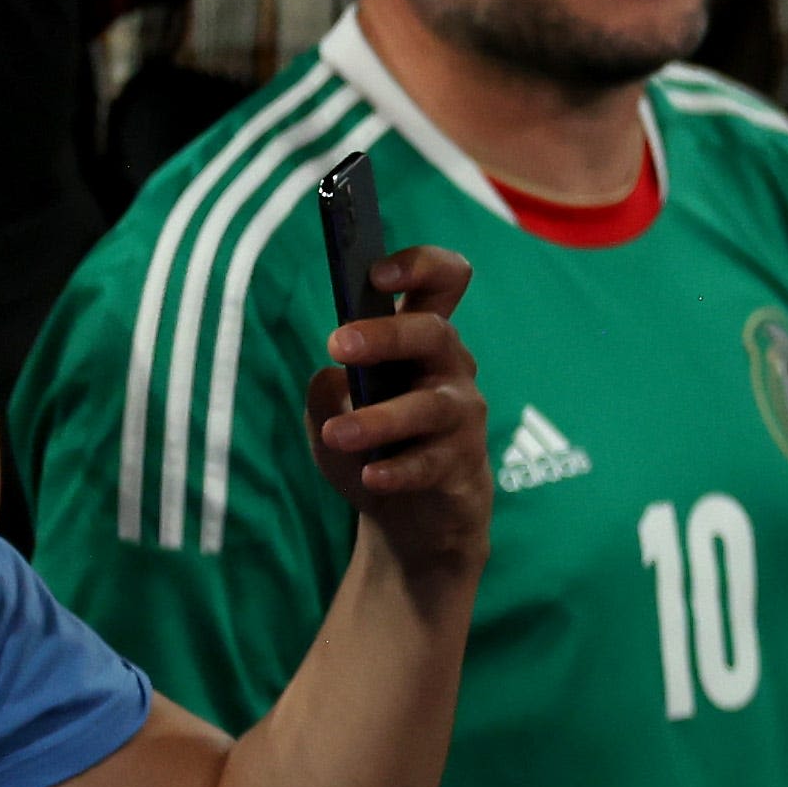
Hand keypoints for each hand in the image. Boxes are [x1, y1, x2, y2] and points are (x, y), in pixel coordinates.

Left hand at [303, 245, 490, 592]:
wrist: (412, 520)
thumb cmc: (373, 449)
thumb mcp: (330, 416)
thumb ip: (325, 392)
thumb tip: (335, 379)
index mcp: (419, 340)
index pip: (441, 281)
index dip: (418, 266)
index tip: (376, 275)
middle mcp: (449, 369)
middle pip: (434, 332)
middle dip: (387, 335)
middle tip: (337, 346)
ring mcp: (462, 417)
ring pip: (430, 406)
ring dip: (381, 418)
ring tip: (339, 433)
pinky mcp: (463, 465)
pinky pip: (431, 463)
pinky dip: (398, 469)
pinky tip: (372, 478)